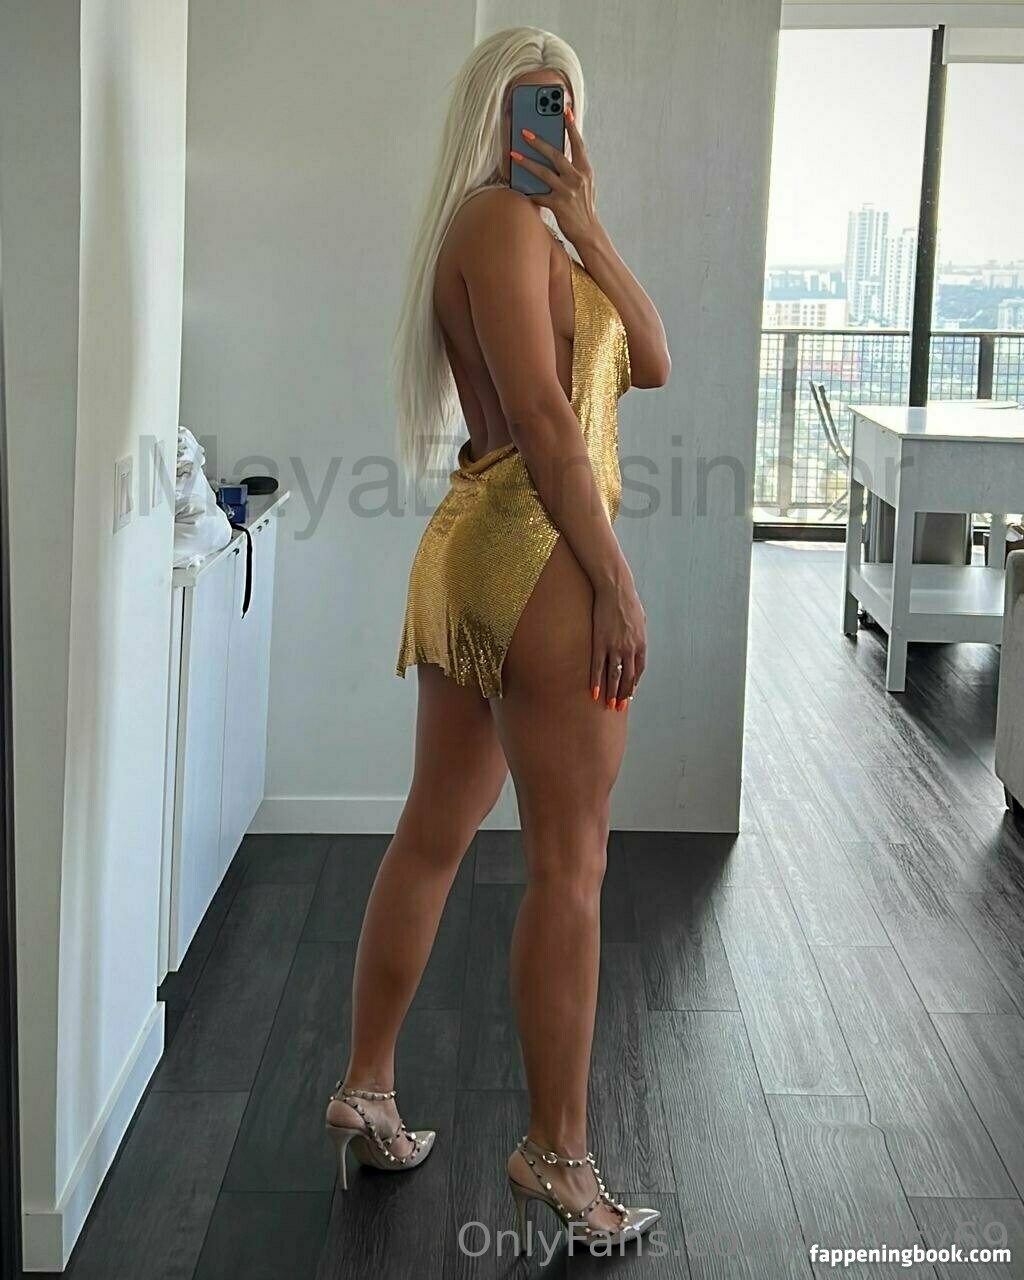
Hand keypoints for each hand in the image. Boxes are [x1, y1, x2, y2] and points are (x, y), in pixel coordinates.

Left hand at [512, 107, 600, 247]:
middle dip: (539, 141)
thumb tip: (558, 155)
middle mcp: (577, 178)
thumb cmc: (584, 207)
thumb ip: (575, 169)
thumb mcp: (586, 184)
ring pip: (543, 172)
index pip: (578, 144)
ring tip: (513, 154)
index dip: (571, 127)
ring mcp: (568, 192)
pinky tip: (518, 185)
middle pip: (556, 155)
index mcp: (585, 170)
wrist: (588, 231)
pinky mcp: (558, 205)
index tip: (565, 110)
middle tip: (525, 132)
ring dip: (526, 162)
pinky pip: (539, 195)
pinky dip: (528, 190)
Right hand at [590, 577, 646, 710]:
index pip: (639, 670)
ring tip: (609, 705)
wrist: (615, 589)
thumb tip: (637, 641)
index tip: (629, 694)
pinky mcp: (600, 643)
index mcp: (641, 644)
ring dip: (612, 692)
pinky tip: (594, 692)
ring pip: (614, 675)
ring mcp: (615, 647)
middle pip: (628, 677)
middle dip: (624, 694)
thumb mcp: (640, 619)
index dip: (633, 684)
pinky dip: (596, 681)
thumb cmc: (628, 601)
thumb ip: (639, 634)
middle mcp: (630, 649)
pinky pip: (598, 666)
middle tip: (620, 707)